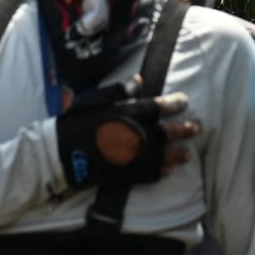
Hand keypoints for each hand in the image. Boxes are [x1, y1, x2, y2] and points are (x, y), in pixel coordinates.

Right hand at [55, 82, 197, 187]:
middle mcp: (133, 135)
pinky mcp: (124, 174)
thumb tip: (139, 80)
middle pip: (164, 132)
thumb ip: (118, 91)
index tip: (184, 101)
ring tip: (188, 154)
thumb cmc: (74, 123)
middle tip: (196, 128)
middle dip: (182, 130)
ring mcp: (130, 157)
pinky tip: (168, 170)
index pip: (156, 107)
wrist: (58, 154)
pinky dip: (160, 172)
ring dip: (176, 153)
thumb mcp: (94, 100)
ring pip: (161, 155)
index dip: (173, 104)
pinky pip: (148, 174)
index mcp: (126, 114)